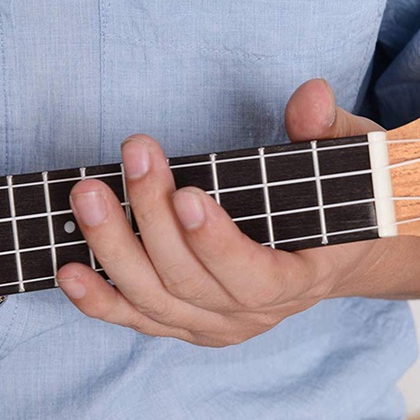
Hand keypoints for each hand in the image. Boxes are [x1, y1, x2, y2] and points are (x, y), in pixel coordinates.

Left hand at [56, 79, 383, 346]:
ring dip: (115, 250)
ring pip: (156, 302)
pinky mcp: (187, 324)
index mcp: (302, 278)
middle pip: (192, 283)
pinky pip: (139, 319)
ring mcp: (218, 324)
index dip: (217, 244)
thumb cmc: (338, 205)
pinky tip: (69, 270)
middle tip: (135, 156)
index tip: (186, 193)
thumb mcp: (349, 164)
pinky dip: (100, 300)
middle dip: (154, 219)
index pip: (257, 279)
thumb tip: (311, 96)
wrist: (333, 255)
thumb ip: (327, 132)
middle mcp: (258, 313)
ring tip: (88, 196)